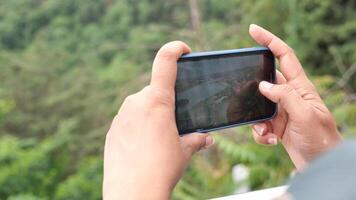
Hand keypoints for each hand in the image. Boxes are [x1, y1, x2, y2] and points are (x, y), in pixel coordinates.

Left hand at [103, 41, 213, 199]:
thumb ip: (197, 140)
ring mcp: (121, 116)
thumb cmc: (161, 169)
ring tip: (159, 138)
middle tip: (174, 121)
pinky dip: (138, 126)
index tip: (183, 50)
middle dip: (165, 101)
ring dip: (151, 115)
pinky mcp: (113, 130)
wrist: (132, 192)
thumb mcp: (184, 152)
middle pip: (154, 90)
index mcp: (157, 101)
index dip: (175, 49)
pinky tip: (144, 146)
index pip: (165, 62)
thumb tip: (207, 139)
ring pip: (140, 106)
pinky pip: (128, 120)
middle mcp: (136, 102)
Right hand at [249, 24, 341, 169]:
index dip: (269, 40)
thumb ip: (284, 97)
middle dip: (251, 88)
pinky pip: (258, 123)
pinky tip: (270, 140)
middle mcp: (289, 95)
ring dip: (255, 119)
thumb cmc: (320, 139)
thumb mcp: (305, 116)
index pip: (284, 55)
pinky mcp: (275, 124)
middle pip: (264, 80)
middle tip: (243, 94)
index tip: (253, 30)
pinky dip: (259, 133)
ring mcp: (281, 110)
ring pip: (257, 104)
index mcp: (300, 87)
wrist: (320, 164)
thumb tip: (263, 85)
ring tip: (266, 132)